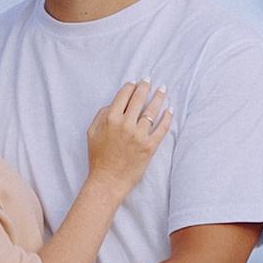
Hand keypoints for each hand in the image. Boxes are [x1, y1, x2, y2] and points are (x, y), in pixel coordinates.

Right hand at [86, 80, 172, 196]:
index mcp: (111, 119)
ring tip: (163, 89)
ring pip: (152, 110)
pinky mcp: (150, 146)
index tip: (134, 82)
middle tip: (149, 80)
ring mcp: (139, 135)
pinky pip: (162, 128)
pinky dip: (167, 117)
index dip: (130, 87)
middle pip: (139, 99)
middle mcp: (126, 125)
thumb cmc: (98, 158)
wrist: (108, 181)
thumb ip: (101, 115)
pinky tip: (170, 109)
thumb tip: (114, 103)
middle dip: (145, 87)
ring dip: (158, 97)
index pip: (123, 96)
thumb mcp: (92, 133)